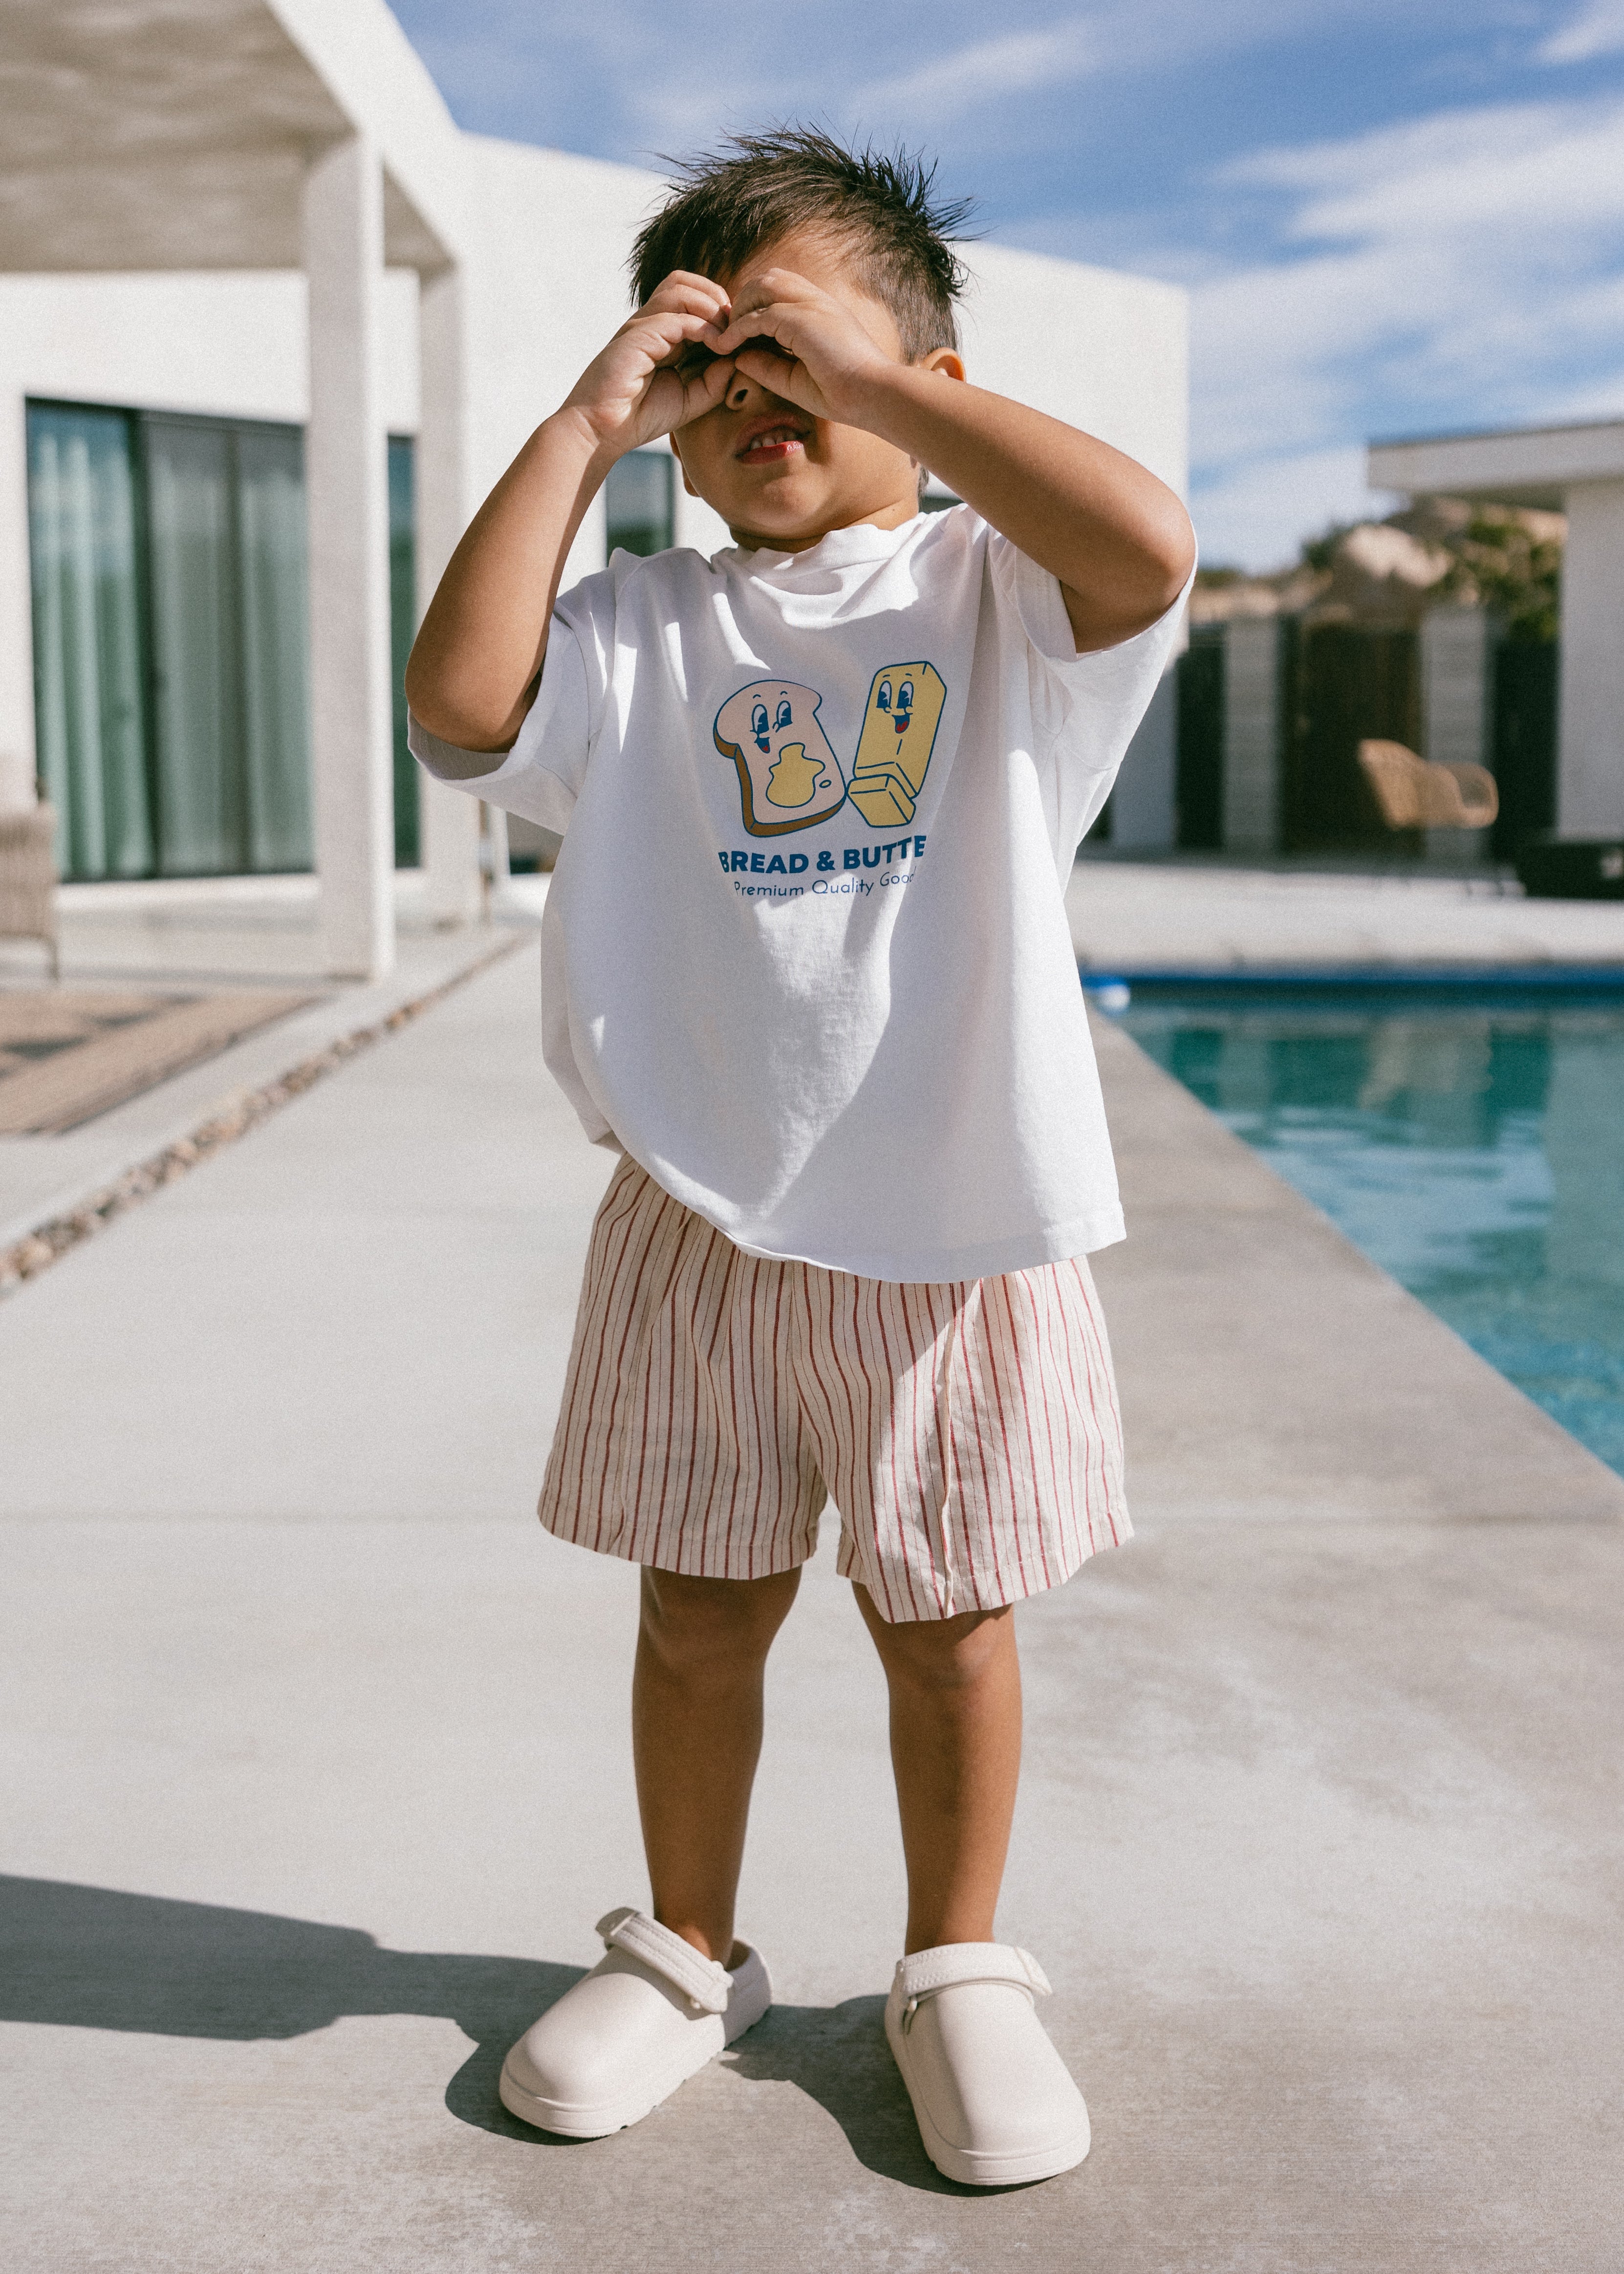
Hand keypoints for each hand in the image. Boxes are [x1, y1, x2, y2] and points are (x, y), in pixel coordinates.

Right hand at [562, 272, 738, 457]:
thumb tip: (738, 360)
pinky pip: (675, 316)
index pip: (693, 298)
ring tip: (726, 336)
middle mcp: (650, 322)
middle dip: (717, 298)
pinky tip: (716, 346)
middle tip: (735, 329)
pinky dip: (702, 326)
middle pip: (686, 282)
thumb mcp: (689, 400)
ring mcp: (641, 325)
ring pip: (681, 289)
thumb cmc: (639, 416)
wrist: (600, 430)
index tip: (739, 337)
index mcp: (661, 332)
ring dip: (711, 306)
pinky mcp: (636, 336)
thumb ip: (713, 382)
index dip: (721, 310)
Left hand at [703, 269, 897, 426]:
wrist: (875, 396)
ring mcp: (812, 305)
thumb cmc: (845, 394)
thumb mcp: (797, 379)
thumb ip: (769, 366)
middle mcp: (817, 300)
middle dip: (744, 299)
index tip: (742, 332)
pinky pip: (760, 315)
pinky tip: (728, 346)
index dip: (757, 305)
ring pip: (763, 286)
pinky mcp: (803, 318)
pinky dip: (739, 328)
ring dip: (740, 307)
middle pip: (769, 279)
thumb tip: (737, 357)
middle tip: (728, 330)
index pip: (782, 289)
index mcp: (822, 310)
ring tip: (728, 335)